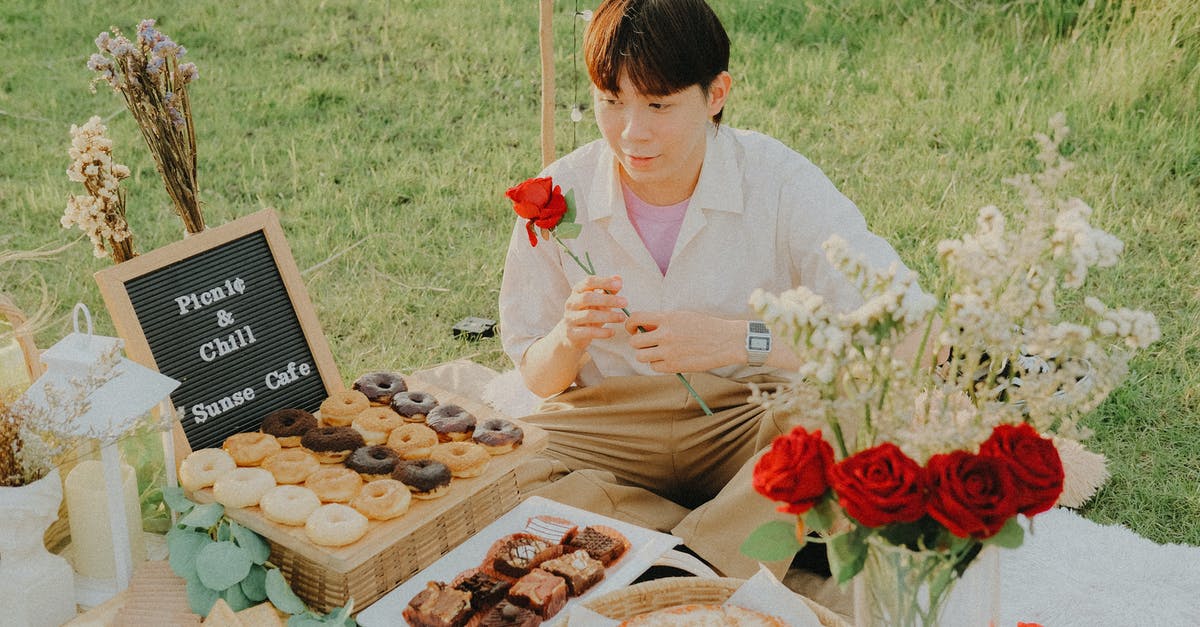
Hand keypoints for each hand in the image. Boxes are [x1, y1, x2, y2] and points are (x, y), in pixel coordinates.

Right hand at [558, 274, 627, 350]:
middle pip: (588, 297)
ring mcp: (570, 318)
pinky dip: (602, 332)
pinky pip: (589, 332)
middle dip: (608, 299)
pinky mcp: (572, 333)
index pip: (589, 282)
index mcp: (577, 291)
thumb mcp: (597, 301)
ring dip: (608, 316)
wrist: (570, 334)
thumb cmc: (587, 313)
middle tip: (625, 302)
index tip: (619, 285)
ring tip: (622, 318)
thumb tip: (619, 279)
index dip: (604, 282)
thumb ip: (608, 290)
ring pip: (589, 315)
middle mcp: (571, 303)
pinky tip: (613, 332)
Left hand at [624, 310, 741, 372]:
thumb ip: (662, 321)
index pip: (635, 318)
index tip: (633, 329)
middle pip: (635, 342)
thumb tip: (642, 327)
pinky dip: (657, 364)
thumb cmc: (705, 327)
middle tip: (646, 343)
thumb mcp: (682, 316)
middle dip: (637, 343)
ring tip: (657, 352)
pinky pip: (654, 367)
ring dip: (646, 355)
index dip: (630, 324)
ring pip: (641, 356)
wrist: (726, 341)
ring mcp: (669, 352)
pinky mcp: (674, 366)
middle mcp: (665, 334)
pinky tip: (668, 359)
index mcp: (667, 318)